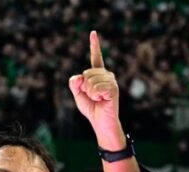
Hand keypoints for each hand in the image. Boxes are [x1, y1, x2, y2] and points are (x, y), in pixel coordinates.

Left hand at [69, 31, 121, 146]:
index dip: (94, 45)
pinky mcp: (113, 89)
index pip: (96, 58)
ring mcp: (111, 81)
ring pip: (90, 82)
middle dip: (84, 88)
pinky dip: (95, 97)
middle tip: (92, 97)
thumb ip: (74, 84)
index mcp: (98, 75)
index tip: (93, 33)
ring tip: (97, 99)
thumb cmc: (91, 108)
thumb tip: (78, 77)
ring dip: (90, 94)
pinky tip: (102, 100)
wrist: (100, 121)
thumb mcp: (78, 95)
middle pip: (86, 74)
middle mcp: (106, 75)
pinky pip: (96, 89)